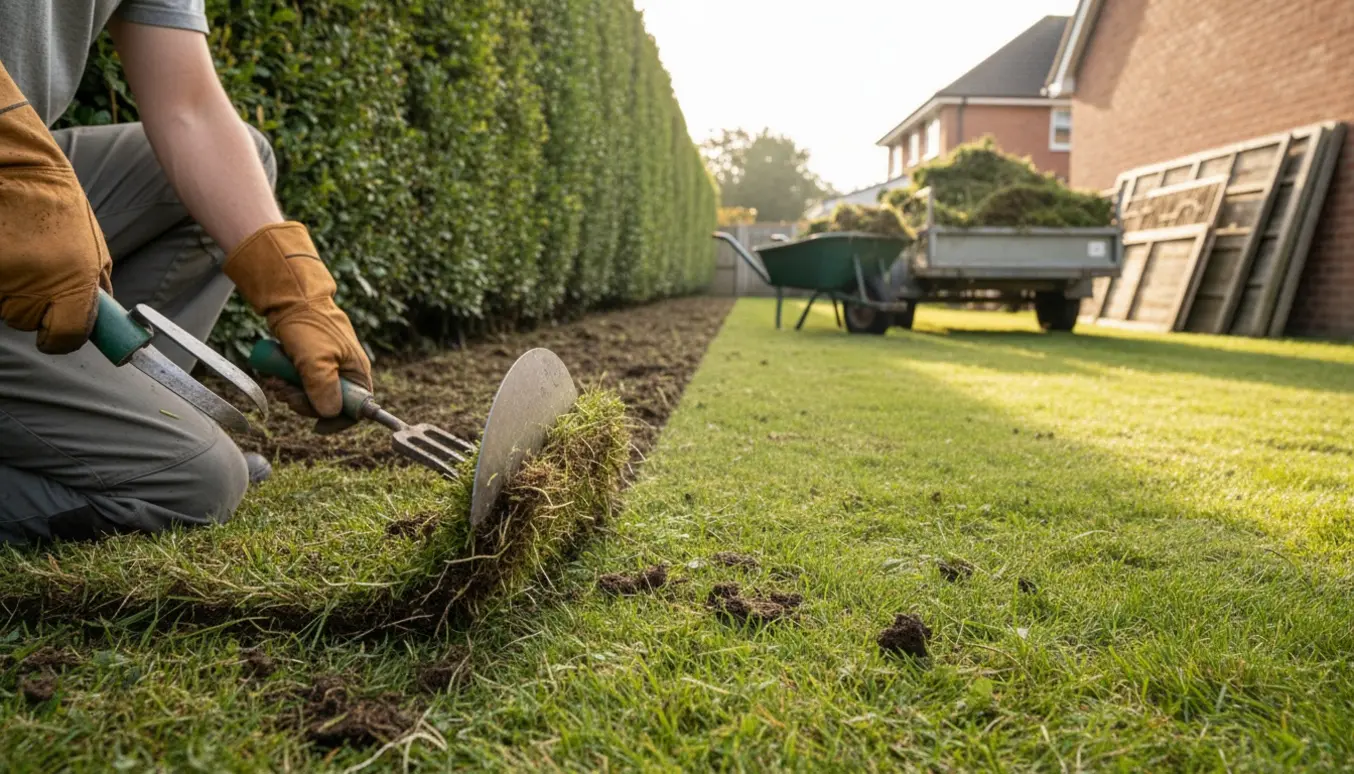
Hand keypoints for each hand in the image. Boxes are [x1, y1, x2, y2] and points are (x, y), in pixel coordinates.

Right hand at [0, 61, 112, 353]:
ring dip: (12, 292)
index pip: (68, 336)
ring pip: (5, 308)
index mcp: (74, 282)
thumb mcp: (93, 248)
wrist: (15, 170)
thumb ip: (93, 286)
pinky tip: (5, 253)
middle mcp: (37, 286)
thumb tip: (94, 318)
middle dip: (35, 307)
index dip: (63, 338)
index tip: (59, 335)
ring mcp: (3, 280)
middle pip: (30, 322)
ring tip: (19, 255)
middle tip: (37, 272)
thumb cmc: (59, 206)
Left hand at [224, 222, 371, 432]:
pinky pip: (301, 384)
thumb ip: (324, 389)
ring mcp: (328, 368)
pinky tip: (275, 374)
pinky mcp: (311, 363)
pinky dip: (287, 383)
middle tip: (285, 393)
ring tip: (276, 379)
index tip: (316, 426)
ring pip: (311, 396)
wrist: (292, 298)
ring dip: (291, 393)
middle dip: (304, 403)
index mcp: (357, 373)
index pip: (356, 410)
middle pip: (329, 405)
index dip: (337, 421)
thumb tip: (330, 414)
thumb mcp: (315, 360)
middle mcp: (346, 373)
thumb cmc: (309, 325)